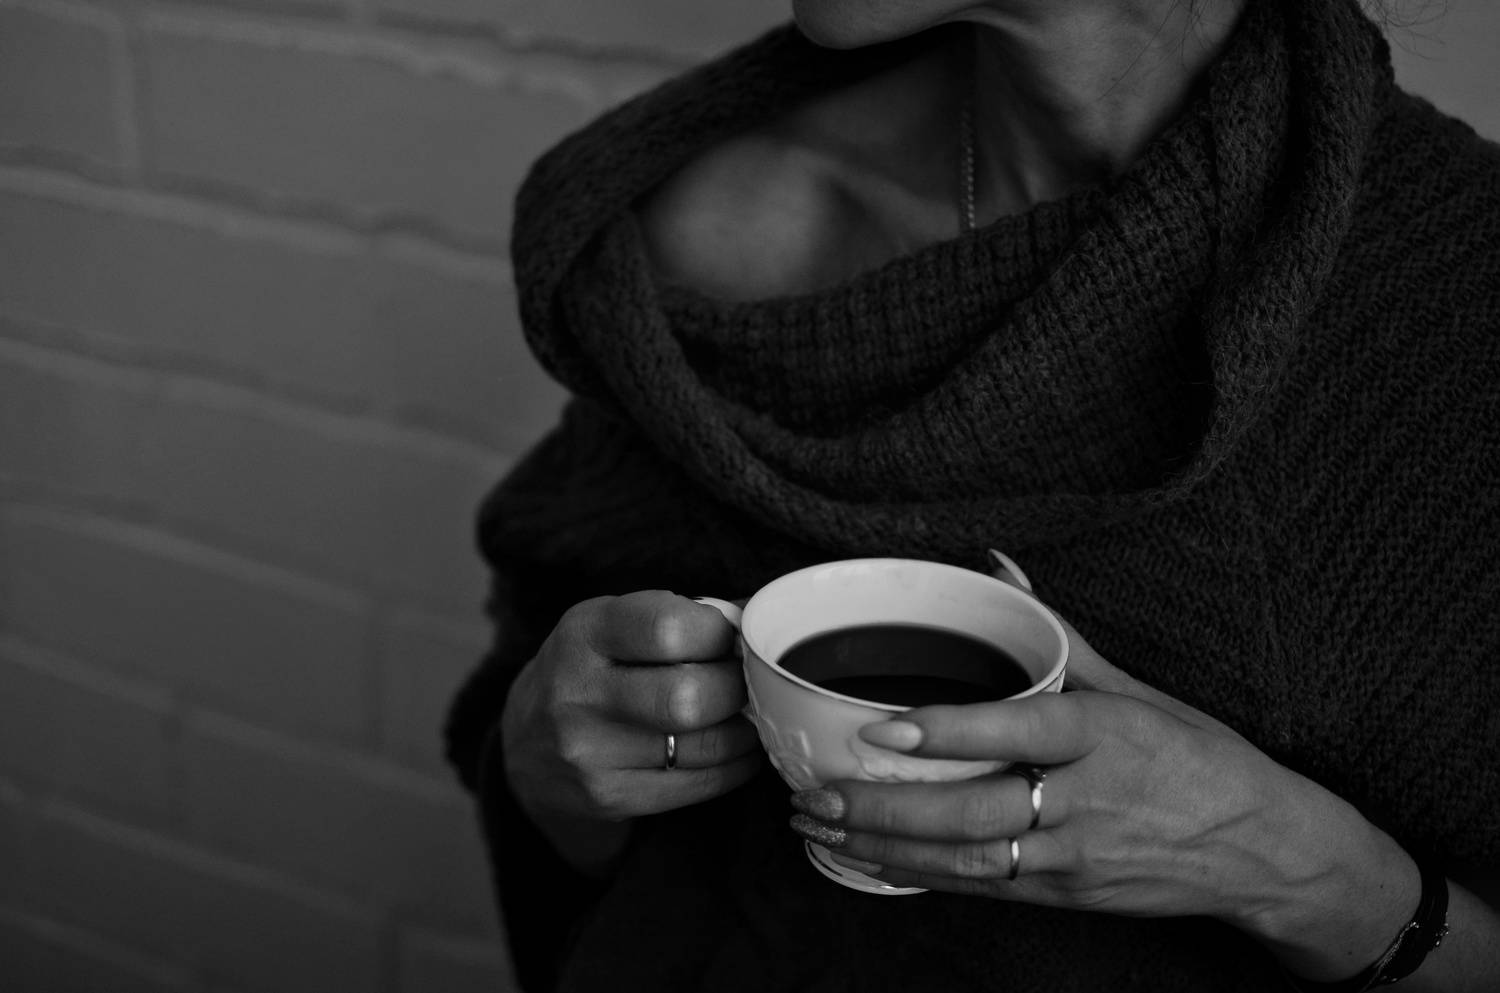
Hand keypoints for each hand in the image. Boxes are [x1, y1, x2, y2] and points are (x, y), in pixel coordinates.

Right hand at [500, 591, 762, 872]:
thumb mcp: (613, 625)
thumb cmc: (594, 668)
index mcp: (583, 632)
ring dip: (746, 728)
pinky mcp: (608, 797)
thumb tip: (761, 620)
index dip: (719, 632)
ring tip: (751, 713)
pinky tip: (741, 749)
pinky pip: (699, 783)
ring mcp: (588, 752)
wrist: (526, 744)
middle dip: (737, 687)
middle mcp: (577, 692)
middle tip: (748, 681)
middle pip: (689, 696)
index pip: (668, 628)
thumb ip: (677, 617)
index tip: (734, 637)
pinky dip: (735, 764)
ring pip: (703, 745)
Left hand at [788, 620, 1418, 979]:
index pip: (1019, 731)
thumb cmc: (1201, 759)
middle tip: (812, 792)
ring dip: (883, 846)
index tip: (883, 727)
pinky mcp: (1068, 895)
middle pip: (974, 812)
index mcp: (1106, 735)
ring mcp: (1075, 856)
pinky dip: (919, 875)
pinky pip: (982, 888)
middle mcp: (1087, 800)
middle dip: (883, 808)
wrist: (1266, 852)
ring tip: (817, 826)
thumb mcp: (1140, 689)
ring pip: (965, 860)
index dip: (949, 733)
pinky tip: (869, 859)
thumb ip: (1058, 637)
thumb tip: (997, 568)